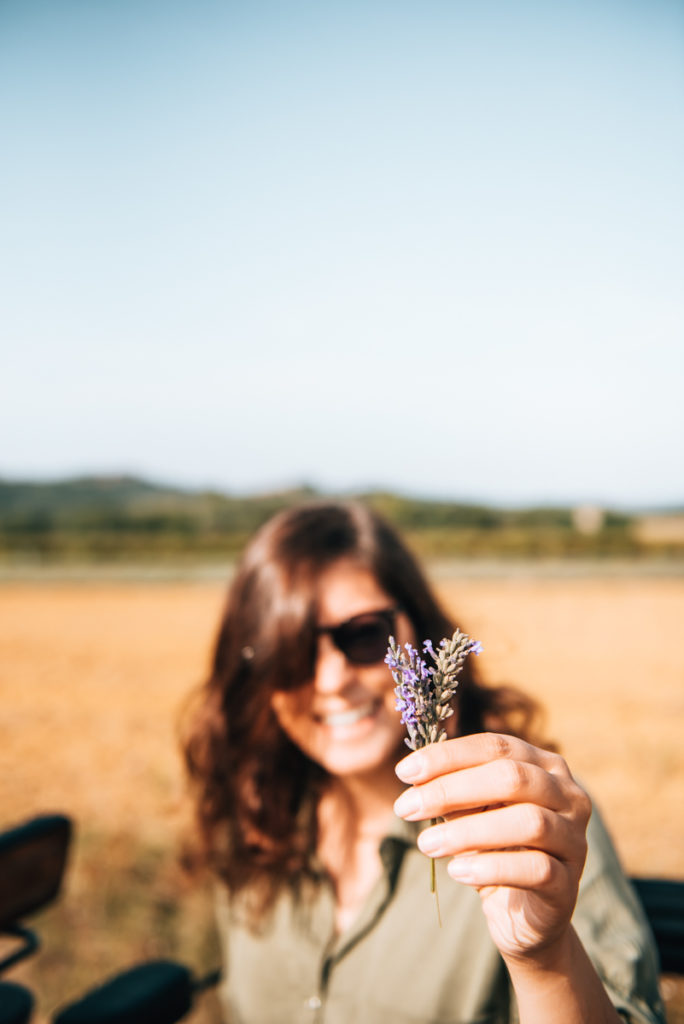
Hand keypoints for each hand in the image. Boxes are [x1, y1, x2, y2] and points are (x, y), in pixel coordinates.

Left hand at [393, 732, 591, 964]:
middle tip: (406, 807)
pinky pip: (536, 869)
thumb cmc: (495, 849)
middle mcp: (569, 796)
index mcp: (545, 766)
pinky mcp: (569, 884)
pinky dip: (491, 868)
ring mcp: (575, 839)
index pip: (496, 747)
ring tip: (426, 844)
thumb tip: (415, 774)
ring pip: (528, 822)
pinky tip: (456, 872)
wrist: (525, 917)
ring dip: (468, 832)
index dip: (448, 755)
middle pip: (512, 778)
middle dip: (452, 789)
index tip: (403, 772)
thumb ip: (452, 791)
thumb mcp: (471, 813)